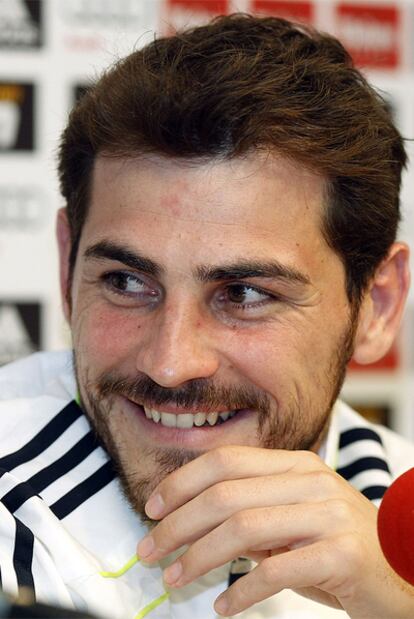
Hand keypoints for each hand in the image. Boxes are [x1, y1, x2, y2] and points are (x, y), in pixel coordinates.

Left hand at [136, 446, 413, 617]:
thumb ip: (254, 511)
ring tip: (175, 578)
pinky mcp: (341, 554)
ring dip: (199, 556)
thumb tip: (192, 522)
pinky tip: (223, 604)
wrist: (403, 569)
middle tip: (151, 551)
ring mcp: (328, 515)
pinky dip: (241, 590)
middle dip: (178, 524)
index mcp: (296, 465)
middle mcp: (311, 481)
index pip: (226, 461)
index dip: (182, 482)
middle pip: (226, 494)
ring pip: (243, 529)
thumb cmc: (340, 545)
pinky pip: (276, 571)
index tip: (152, 508)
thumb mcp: (295, 517)